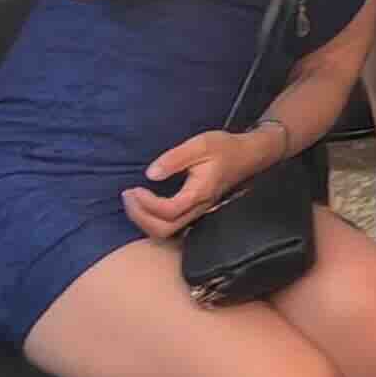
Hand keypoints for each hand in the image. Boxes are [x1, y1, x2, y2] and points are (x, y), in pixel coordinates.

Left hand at [121, 129, 264, 240]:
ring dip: (144, 221)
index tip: (134, 188)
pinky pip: (170, 226)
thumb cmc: (224, 148)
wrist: (248, 156)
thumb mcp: (200, 144)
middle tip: (127, 195)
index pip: (168, 210)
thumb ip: (174, 158)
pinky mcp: (195, 211)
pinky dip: (152, 220)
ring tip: (132, 201)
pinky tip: (144, 206)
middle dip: (140, 217)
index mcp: (199, 193)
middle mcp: (198, 208)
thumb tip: (150, 174)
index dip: (147, 203)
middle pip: (164, 230)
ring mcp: (197, 213)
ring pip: (167, 232)